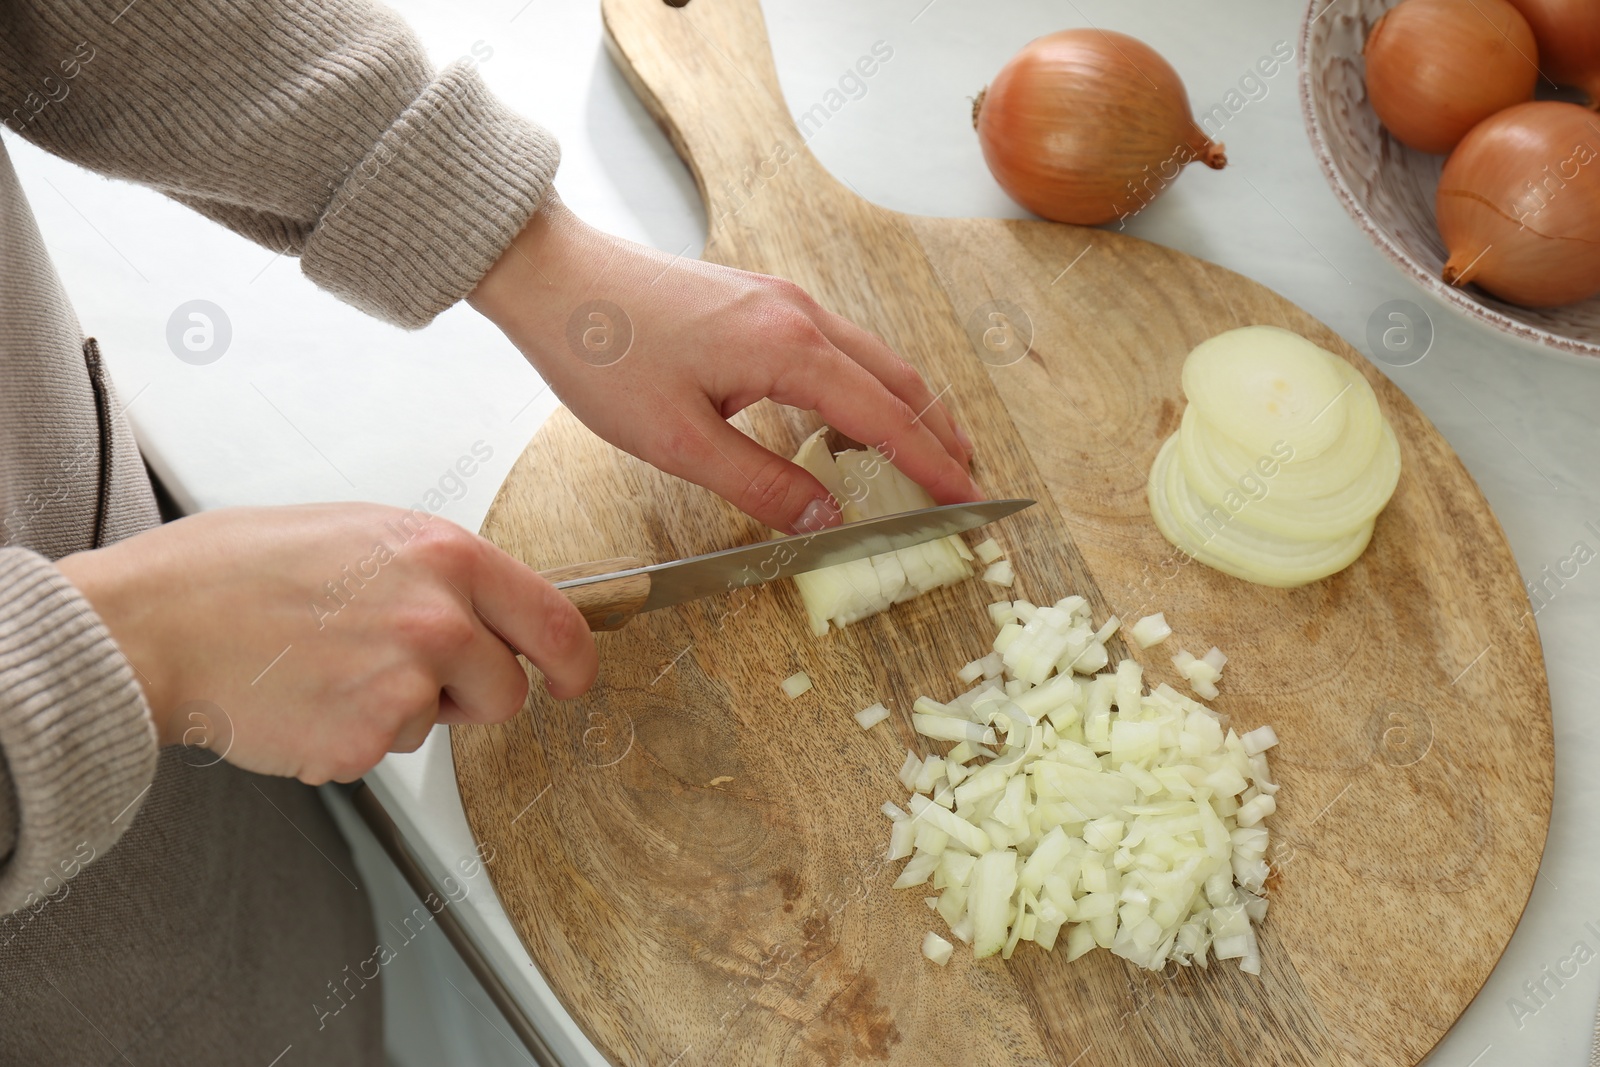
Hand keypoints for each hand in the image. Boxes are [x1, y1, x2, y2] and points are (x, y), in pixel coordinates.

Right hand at [56, 505, 595, 784]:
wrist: (156, 623)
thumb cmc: (236, 570)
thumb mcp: (361, 534)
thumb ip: (435, 572)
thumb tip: (480, 605)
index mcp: (445, 555)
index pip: (553, 619)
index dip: (572, 661)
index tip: (572, 680)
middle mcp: (439, 618)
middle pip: (507, 690)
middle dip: (469, 695)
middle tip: (403, 674)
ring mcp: (407, 682)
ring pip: (441, 725)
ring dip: (401, 714)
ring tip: (329, 670)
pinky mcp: (367, 738)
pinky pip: (382, 751)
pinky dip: (348, 739)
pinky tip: (303, 699)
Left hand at [469, 193, 980, 533]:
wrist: (553, 277)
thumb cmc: (603, 355)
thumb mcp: (679, 441)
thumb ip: (761, 484)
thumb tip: (828, 520)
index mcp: (789, 348)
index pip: (886, 419)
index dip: (934, 468)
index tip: (970, 506)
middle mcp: (800, 314)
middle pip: (898, 380)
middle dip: (940, 435)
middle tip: (967, 486)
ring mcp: (782, 301)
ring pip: (872, 359)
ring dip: (907, 409)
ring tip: (928, 456)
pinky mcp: (760, 300)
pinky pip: (838, 347)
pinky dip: (867, 388)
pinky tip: (856, 417)